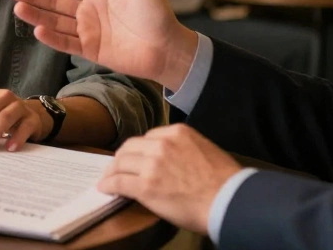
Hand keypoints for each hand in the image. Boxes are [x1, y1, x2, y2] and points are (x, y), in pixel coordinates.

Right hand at [11, 0, 197, 90]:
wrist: (168, 47)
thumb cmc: (158, 14)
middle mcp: (90, 11)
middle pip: (56, 2)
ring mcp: (89, 31)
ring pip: (56, 22)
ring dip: (37, 16)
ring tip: (18, 8)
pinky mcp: (91, 50)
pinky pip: (67, 43)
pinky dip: (52, 38)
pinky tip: (37, 30)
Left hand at [98, 124, 241, 234]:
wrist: (227, 200)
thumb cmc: (223, 180)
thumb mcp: (203, 149)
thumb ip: (183, 149)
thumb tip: (170, 161)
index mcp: (177, 132)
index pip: (147, 138)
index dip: (138, 150)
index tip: (135, 158)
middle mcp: (161, 144)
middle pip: (130, 147)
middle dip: (122, 158)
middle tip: (117, 168)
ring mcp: (152, 164)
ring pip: (121, 163)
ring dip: (112, 171)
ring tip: (108, 179)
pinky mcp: (145, 186)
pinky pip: (119, 182)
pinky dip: (108, 185)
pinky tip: (105, 188)